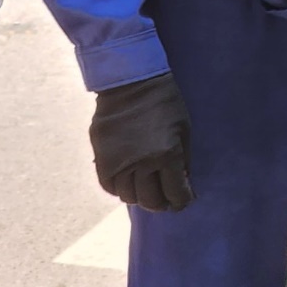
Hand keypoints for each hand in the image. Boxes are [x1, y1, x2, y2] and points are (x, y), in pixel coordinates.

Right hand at [90, 72, 193, 211]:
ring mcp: (119, 164)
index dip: (182, 201)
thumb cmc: (164, 102)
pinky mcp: (101, 160)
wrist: (130, 82)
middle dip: (162, 203)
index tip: (184, 199)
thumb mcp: (183, 128)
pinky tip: (130, 180)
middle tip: (167, 199)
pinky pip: (110, 187)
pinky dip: (121, 189)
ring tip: (148, 187)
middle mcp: (141, 164)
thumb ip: (183, 160)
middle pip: (151, 201)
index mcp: (167, 154)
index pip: (176, 193)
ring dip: (141, 196)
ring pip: (129, 197)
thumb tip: (184, 185)